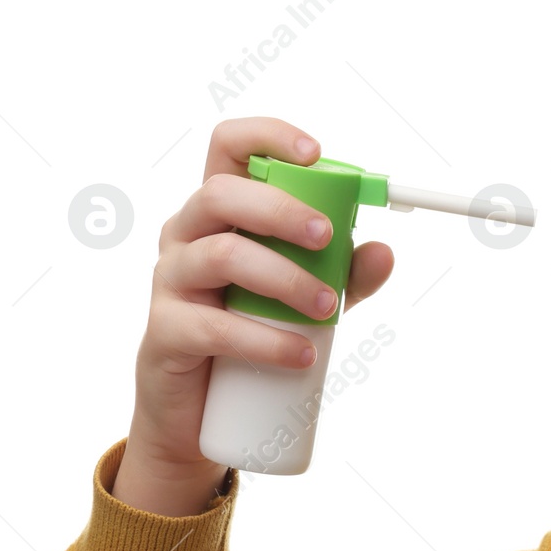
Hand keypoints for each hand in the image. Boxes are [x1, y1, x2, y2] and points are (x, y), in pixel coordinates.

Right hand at [116, 117, 394, 497]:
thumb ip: (344, 274)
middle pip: (221, 194)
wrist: (202, 414)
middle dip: (282, 210)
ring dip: (285, 278)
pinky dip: (267, 340)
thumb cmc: (252, 336)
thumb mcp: (308, 300)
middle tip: (329, 238)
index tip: (316, 154)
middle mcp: (186, 236)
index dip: (267, 137)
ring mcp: (171, 282)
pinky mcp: (166, 333)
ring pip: (221, 256)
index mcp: (219, 213)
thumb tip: (384, 252)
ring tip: (327, 309)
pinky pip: (215, 327)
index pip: (228, 148)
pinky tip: (302, 353)